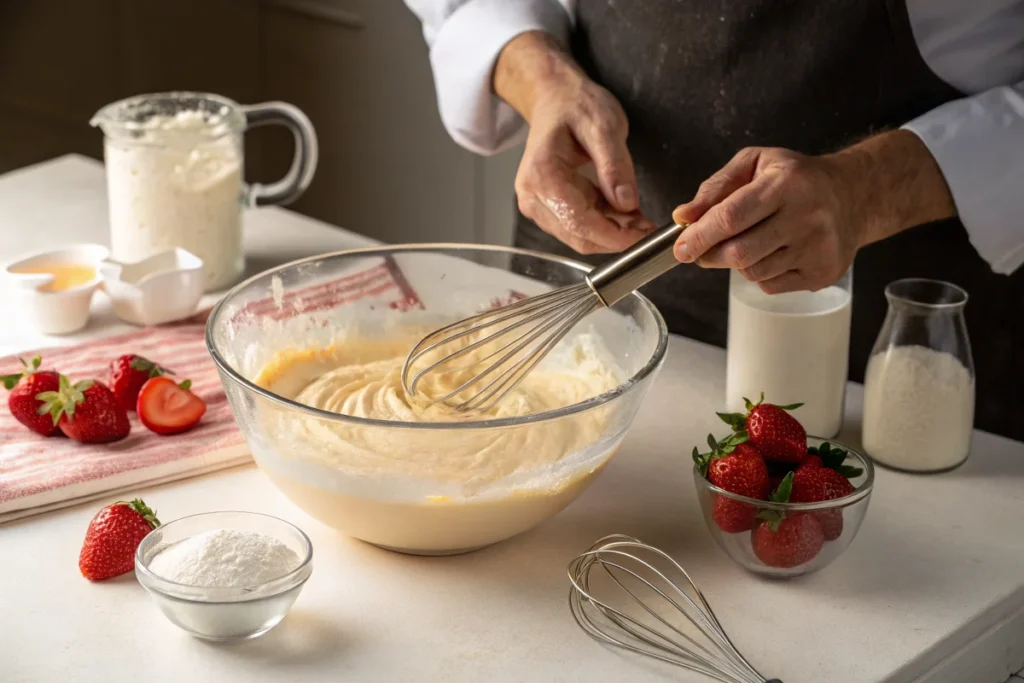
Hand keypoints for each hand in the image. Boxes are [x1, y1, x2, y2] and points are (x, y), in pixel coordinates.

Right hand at [494, 32, 655, 254]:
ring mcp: (535, 205)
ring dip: (611, 232)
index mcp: (542, 176)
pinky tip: (620, 210)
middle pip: (578, 236)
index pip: (580, 222)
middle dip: (616, 236)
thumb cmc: (576, 105)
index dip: (616, 235)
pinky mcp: (545, 209)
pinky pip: (577, 228)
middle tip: (648, 225)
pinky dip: (602, 224)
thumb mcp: (605, 126)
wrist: (555, 98)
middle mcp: (532, 197)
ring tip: (637, 215)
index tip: (646, 235)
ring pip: (579, 236)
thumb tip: (626, 204)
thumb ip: (615, 166)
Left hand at [671, 131, 956, 293]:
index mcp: (787, 184)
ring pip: (753, 272)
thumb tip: (684, 216)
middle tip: (703, 249)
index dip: (700, 236)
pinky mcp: (822, 273)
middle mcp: (807, 216)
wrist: (854, 195)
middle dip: (711, 255)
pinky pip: (770, 285)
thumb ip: (716, 187)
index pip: (732, 216)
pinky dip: (760, 273)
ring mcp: (817, 248)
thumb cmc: (797, 178)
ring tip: (752, 241)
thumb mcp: (756, 164)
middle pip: (740, 252)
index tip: (680, 248)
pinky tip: (774, 252)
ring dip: (738, 263)